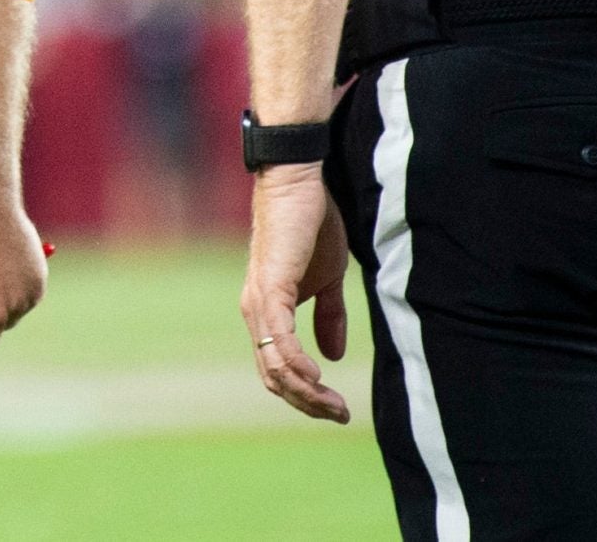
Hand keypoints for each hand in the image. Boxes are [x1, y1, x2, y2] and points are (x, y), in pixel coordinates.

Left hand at [241, 164, 350, 422]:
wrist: (300, 182)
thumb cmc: (312, 224)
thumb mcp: (327, 278)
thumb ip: (329, 315)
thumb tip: (333, 357)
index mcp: (267, 312)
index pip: (278, 369)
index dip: (306, 395)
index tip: (337, 408)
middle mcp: (256, 313)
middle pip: (274, 378)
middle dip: (308, 403)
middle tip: (340, 415)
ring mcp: (260, 302)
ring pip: (275, 367)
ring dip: (306, 393)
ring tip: (335, 405)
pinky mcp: (270, 289)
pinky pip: (279, 340)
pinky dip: (297, 364)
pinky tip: (318, 378)